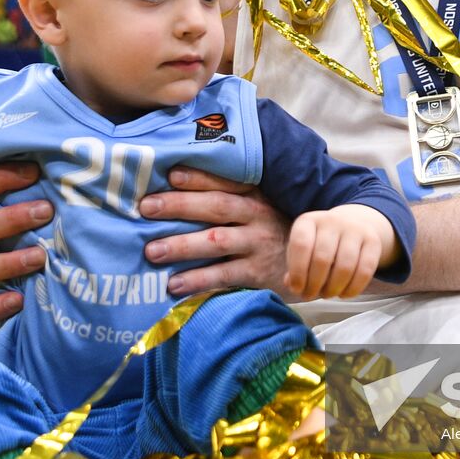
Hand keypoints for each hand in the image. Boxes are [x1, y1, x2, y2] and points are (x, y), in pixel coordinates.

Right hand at [0, 163, 48, 319]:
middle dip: (14, 219)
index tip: (35, 171)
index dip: (1, 177)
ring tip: (41, 256)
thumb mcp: (7, 203)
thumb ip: (24, 189)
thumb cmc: (7, 224)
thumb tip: (63, 168)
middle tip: (47, 211)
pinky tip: (20, 300)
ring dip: (11, 262)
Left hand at [140, 167, 288, 295]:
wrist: (313, 264)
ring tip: (152, 251)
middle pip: (215, 207)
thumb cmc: (273, 230)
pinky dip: (198, 280)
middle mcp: (257, 215)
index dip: (198, 177)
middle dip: (179, 206)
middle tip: (146, 208)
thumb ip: (230, 196)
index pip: (224, 181)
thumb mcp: (260, 206)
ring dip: (182, 245)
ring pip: (216, 242)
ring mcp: (258, 245)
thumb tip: (176, 182)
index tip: (169, 174)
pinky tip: (174, 284)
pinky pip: (224, 276)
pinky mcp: (259, 274)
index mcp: (255, 194)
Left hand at [285, 204, 397, 300]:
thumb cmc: (319, 243)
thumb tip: (292, 284)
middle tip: (311, 295)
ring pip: (345, 267)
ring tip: (327, 294)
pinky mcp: (373, 241)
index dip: (297, 271)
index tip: (297, 288)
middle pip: (323, 258)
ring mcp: (355, 229)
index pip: (301, 244)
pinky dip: (353, 289)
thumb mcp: (303, 248)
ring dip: (333, 288)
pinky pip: (365, 270)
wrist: (352, 224)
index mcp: (309, 221)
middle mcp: (332, 220)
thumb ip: (294, 267)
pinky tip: (343, 294)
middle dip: (315, 284)